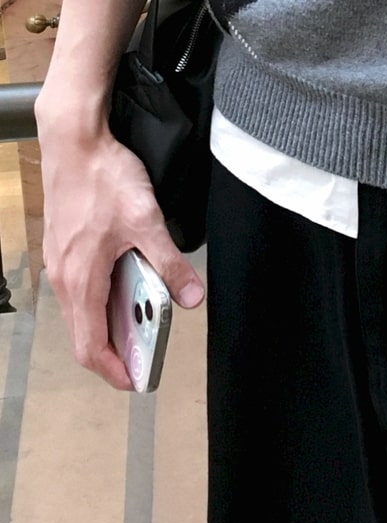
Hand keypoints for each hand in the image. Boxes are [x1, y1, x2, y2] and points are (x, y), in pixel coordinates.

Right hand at [38, 92, 204, 389]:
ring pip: (81, 311)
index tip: (136, 380)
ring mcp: (60, 262)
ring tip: (141, 322)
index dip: (114, 370)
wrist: (74, 142)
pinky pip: (79, 288)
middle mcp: (64, 278)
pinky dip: (101, 299)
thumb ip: (170, 262)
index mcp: (81, 281)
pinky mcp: (63, 247)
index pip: (91, 347)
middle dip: (114, 351)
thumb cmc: (103, 179)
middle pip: (84, 334)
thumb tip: (191, 296)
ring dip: (108, 323)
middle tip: (144, 357)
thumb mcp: (147, 221)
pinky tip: (125, 283)